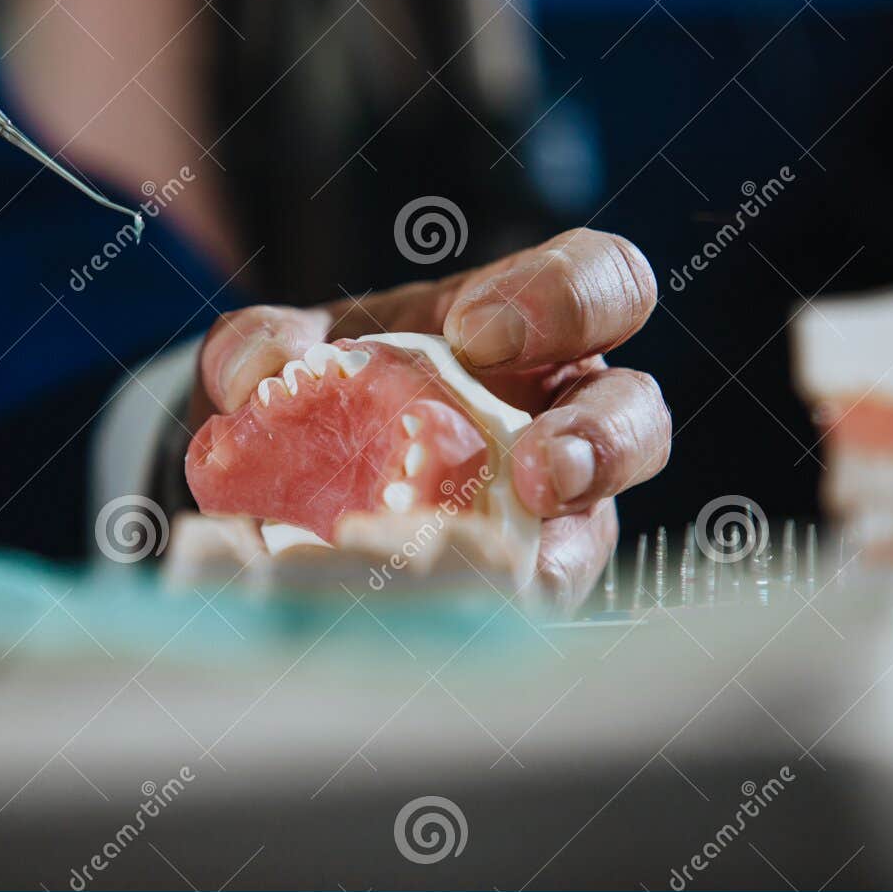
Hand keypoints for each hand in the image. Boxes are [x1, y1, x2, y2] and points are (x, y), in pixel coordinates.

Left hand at [191, 228, 671, 603]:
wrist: (288, 481)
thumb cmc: (325, 386)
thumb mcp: (288, 348)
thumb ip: (262, 342)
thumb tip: (257, 376)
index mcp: (525, 324)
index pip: (598, 281)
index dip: (563, 297)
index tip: (476, 334)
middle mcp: (559, 413)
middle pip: (635, 408)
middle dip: (600, 434)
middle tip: (533, 463)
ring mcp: (551, 509)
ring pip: (603, 519)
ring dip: (569, 545)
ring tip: (525, 559)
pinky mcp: (518, 584)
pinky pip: (534, 599)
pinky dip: (498, 604)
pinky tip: (456, 610)